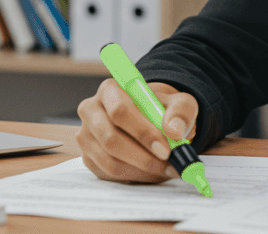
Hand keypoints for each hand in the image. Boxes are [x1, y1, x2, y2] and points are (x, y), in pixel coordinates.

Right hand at [77, 79, 198, 182]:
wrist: (150, 119)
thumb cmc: (161, 109)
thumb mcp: (178, 103)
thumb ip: (181, 112)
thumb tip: (174, 131)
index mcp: (110, 90)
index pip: (120, 111)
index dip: (142, 132)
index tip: (166, 149)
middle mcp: (91, 111)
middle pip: (111, 139)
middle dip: (143, 156)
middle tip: (168, 164)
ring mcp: (86, 136)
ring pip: (110, 161)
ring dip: (142, 170)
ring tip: (166, 169)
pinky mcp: (88, 157)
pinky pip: (110, 173)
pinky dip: (135, 176)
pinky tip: (153, 172)